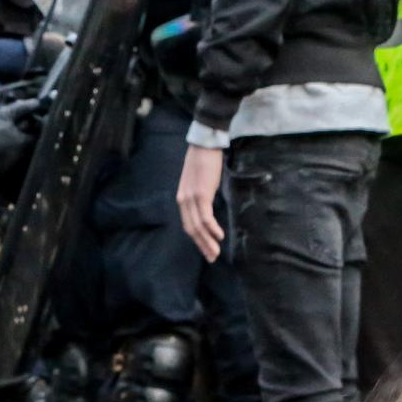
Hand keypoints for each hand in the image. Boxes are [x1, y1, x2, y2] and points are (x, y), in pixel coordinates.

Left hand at [177, 141, 226, 261]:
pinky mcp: (201, 194)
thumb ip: (200, 194)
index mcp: (182, 198)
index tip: (206, 249)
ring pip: (198, 226)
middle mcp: (184, 200)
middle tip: (212, 257)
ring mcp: (191, 198)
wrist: (205, 144)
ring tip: (215, 252)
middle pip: (191, 229)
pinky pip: (205, 217)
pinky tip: (219, 236)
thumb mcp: (199, 181)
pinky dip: (212, 229)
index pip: (188, 224)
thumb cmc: (204, 160)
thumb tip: (208, 204)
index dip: (197, 239)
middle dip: (202, 245)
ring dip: (207, 241)